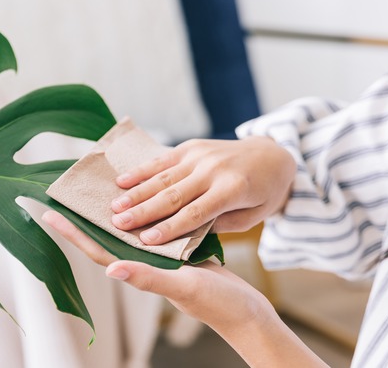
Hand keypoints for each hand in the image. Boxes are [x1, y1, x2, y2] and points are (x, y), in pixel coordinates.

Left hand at [42, 210, 327, 367]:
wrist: (247, 312)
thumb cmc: (216, 304)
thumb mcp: (183, 287)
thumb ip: (148, 278)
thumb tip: (112, 269)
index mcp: (138, 272)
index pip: (97, 250)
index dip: (73, 233)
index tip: (49, 214)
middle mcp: (143, 264)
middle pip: (105, 238)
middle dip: (84, 219)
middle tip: (64, 195)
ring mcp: (158, 259)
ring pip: (126, 233)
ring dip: (109, 214)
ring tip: (94, 191)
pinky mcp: (176, 253)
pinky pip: (151, 229)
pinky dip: (141, 214)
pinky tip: (140, 199)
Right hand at [110, 136, 295, 244]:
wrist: (273, 154)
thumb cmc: (263, 193)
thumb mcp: (252, 216)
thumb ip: (219, 223)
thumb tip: (185, 234)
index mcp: (232, 190)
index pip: (195, 213)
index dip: (169, 228)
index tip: (145, 241)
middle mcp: (213, 170)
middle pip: (173, 195)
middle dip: (143, 211)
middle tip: (118, 224)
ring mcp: (200, 156)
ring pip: (163, 177)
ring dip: (136, 193)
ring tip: (114, 206)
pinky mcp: (191, 147)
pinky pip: (163, 160)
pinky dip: (141, 171)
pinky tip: (121, 181)